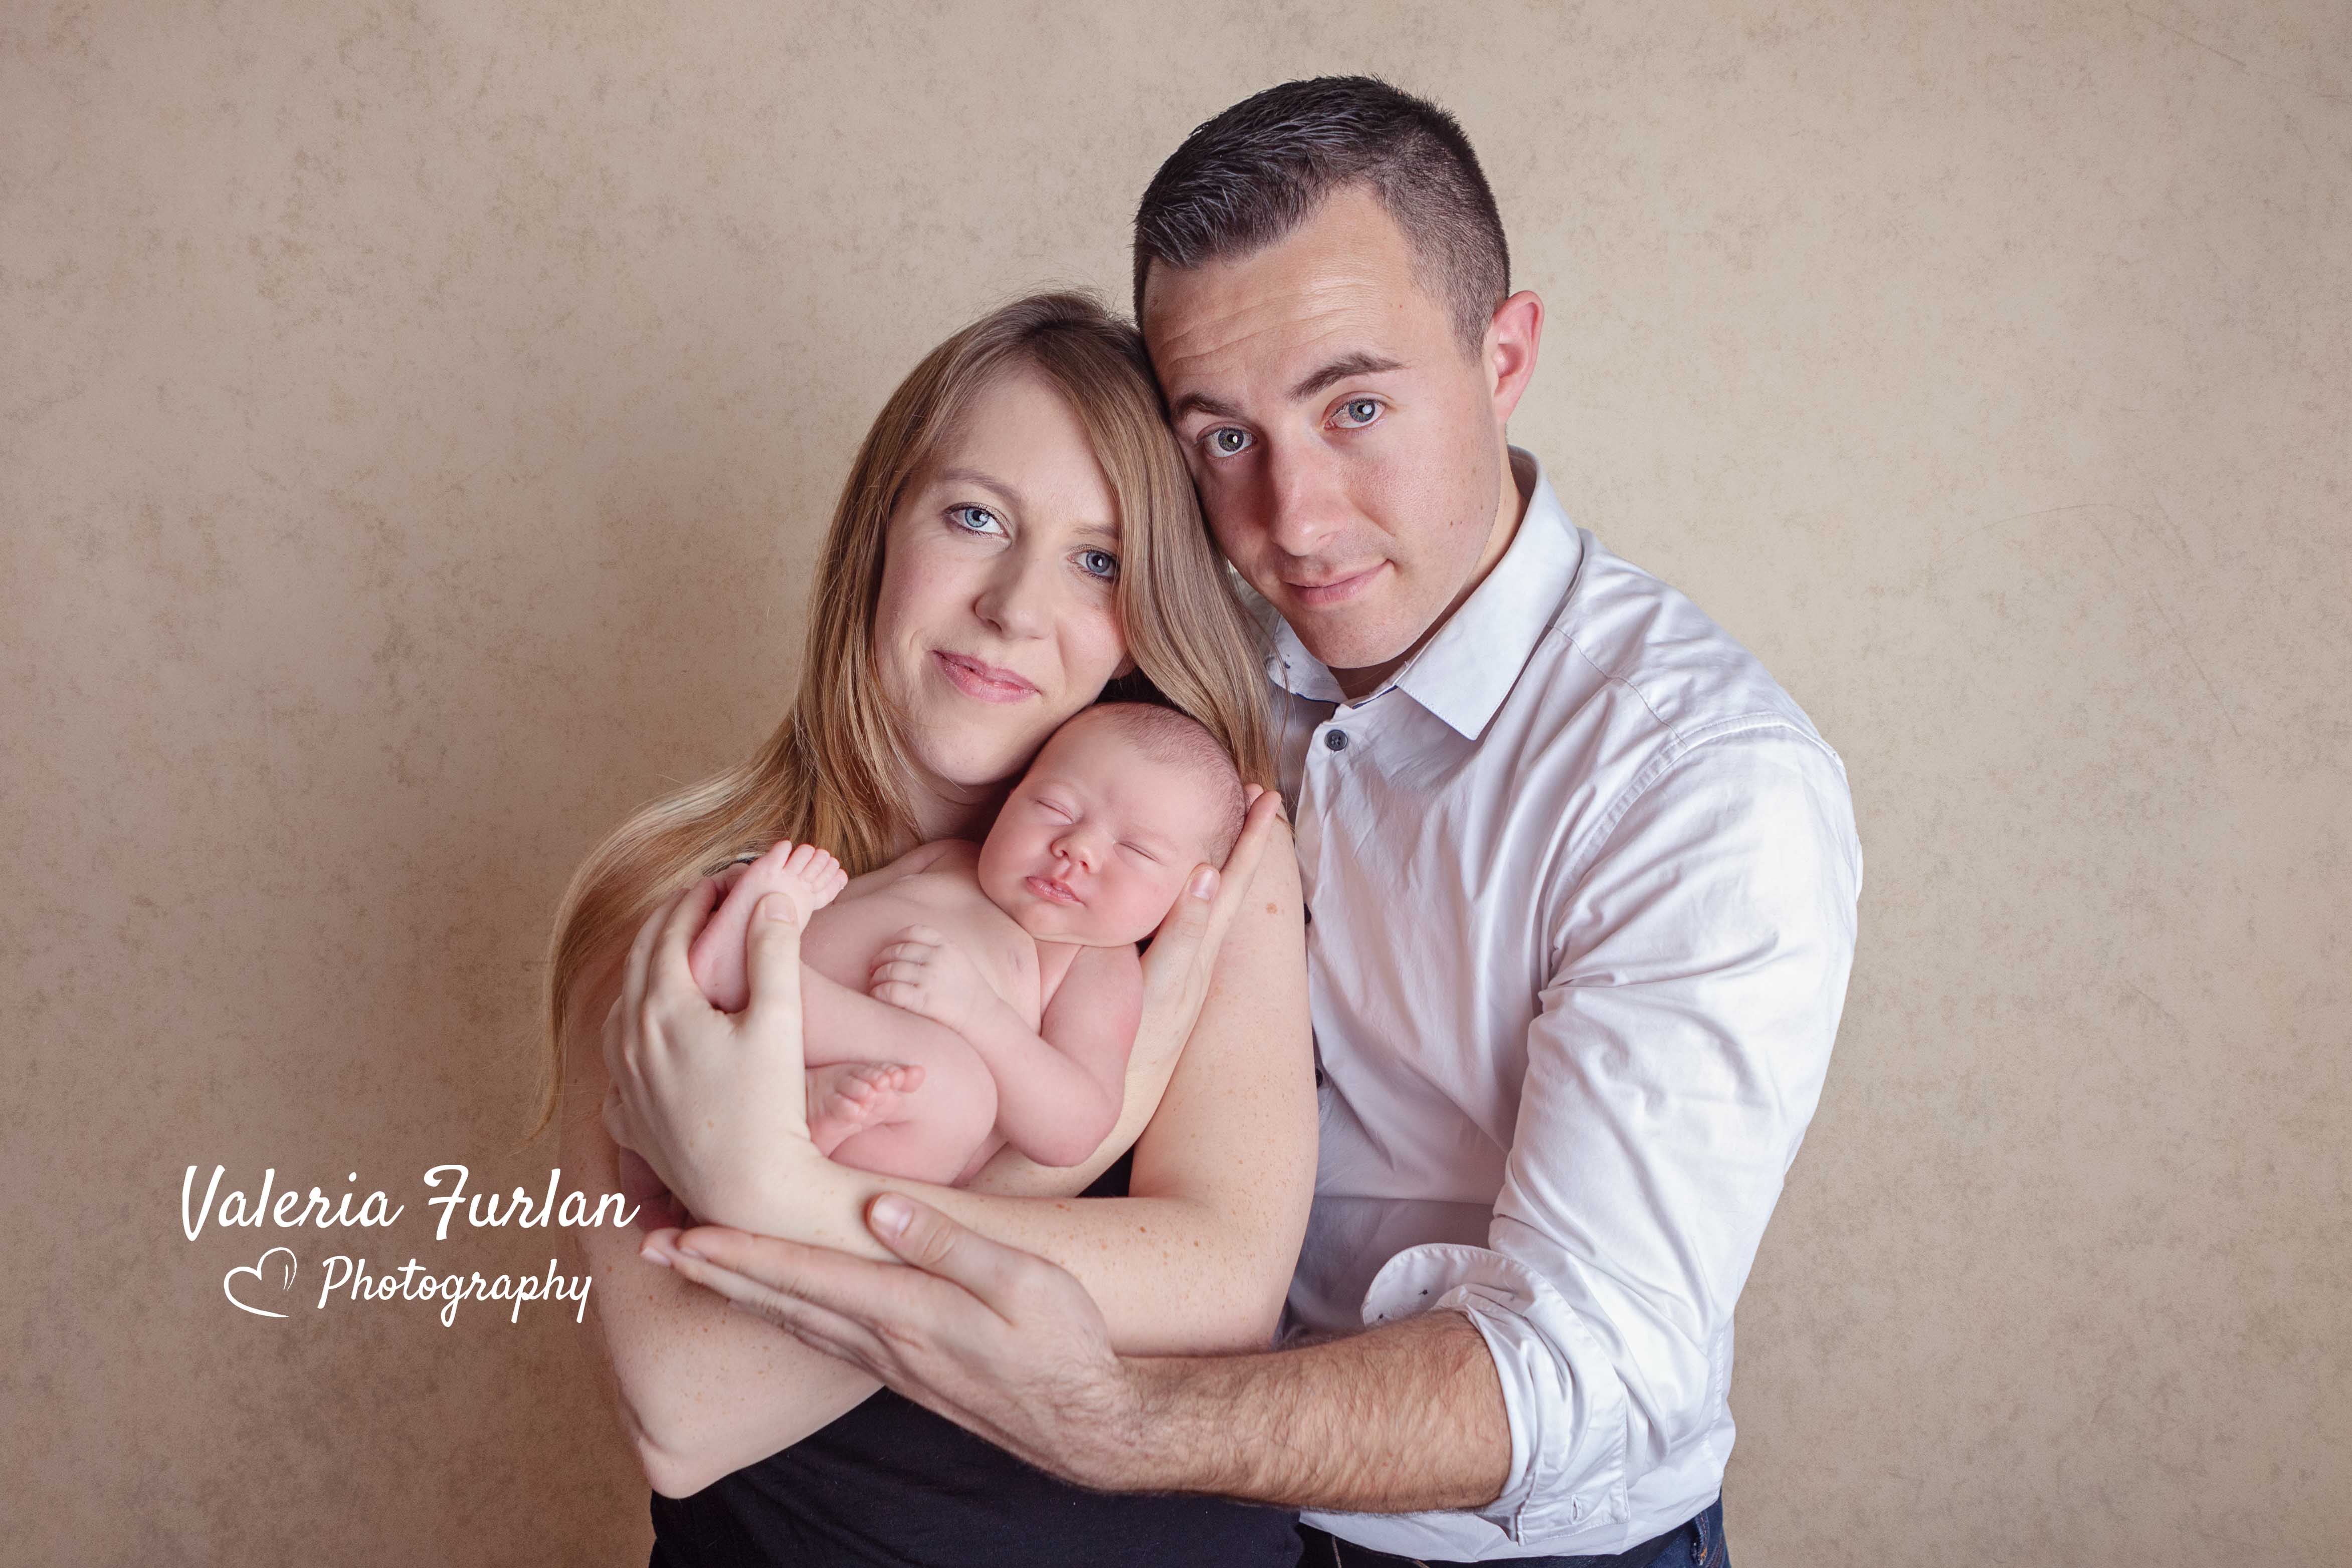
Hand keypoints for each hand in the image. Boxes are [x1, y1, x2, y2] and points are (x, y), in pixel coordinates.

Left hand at [602, 876, 823, 1224]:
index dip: (699, 898)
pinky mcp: (628, 1119)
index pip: (671, 931)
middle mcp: (629, 1040)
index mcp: (662, 1008)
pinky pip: (615, 1063)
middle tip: (704, 903)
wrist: (748, 1190)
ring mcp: (623, 1082)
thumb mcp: (778, 1019)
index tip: (726, 880)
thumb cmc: (768, 1107)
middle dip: (672, 922)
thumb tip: (768, 896)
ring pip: (621, 1008)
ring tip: (676, 958)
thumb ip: (772, 951)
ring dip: (647, 973)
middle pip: (639, 961)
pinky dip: (631, 1033)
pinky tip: (647, 1037)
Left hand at [641, 1195, 1143, 1489]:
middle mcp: (884, 1340)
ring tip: (691, 1267)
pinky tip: (770, 1304)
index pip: (804, 1275)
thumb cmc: (1063, 1342)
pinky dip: (781, 1312)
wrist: (1086, 1422)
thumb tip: (877, 1208)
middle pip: (781, 1299)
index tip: (683, 1235)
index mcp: (907, 1311)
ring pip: (794, 1319)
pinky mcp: (903, 1371)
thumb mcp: (1022, 1281)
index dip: (739, 1254)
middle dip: (713, 1272)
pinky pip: (822, 1337)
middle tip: (650, 1247)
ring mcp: (890, 1361)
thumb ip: (948, 1243)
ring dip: (738, 1290)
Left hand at [867, 924, 995, 1034]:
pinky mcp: (924, 1001)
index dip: (894, 940)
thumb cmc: (968, 990)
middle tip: (873, 970)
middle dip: (880, 960)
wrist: (983, 1016)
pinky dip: (879, 991)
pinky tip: (877, 995)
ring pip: (890, 970)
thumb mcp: (959, 960)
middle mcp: (937, 959)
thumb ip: (938, 950)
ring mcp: (930, 979)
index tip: (887, 951)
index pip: (913, 932)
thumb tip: (907, 948)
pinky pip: (891, 991)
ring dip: (876, 977)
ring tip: (874, 984)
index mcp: (946, 946)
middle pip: (897, 951)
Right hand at [1133, 784, 1287, 1051]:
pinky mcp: (1166, 982)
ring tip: (1228, 827)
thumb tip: (1210, 873)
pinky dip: (1194, 892)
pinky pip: (1189, 922)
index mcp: (1201, 945)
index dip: (1250, 838)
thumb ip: (1185, 930)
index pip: (1234, 880)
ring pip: (1213, 903)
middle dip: (1244, 840)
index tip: (1266, 796)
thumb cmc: (1135, 1045)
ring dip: (1223, 861)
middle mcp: (1200, 954)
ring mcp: (1186, 970)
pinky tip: (1185, 886)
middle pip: (1231, 886)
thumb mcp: (1163, 982)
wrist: (1115, 1100)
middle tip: (1256, 796)